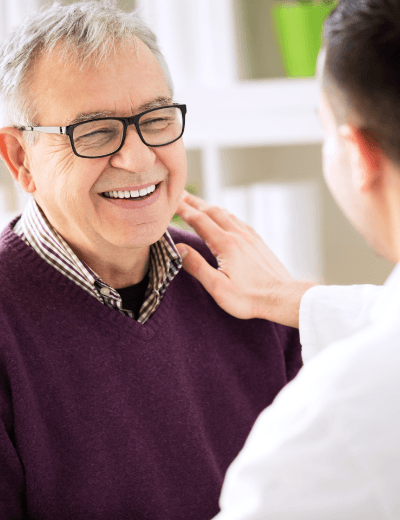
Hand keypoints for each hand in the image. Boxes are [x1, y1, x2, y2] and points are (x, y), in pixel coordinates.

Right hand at [174, 191, 317, 327]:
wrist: (282, 297)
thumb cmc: (249, 298)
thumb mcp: (218, 287)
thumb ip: (197, 266)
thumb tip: (178, 248)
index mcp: (226, 244)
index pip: (199, 220)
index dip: (183, 210)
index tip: (171, 202)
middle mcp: (238, 235)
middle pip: (212, 211)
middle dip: (194, 202)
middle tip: (180, 195)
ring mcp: (250, 237)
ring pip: (226, 214)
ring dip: (210, 207)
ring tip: (198, 204)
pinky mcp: (258, 242)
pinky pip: (238, 221)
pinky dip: (226, 214)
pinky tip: (226, 218)